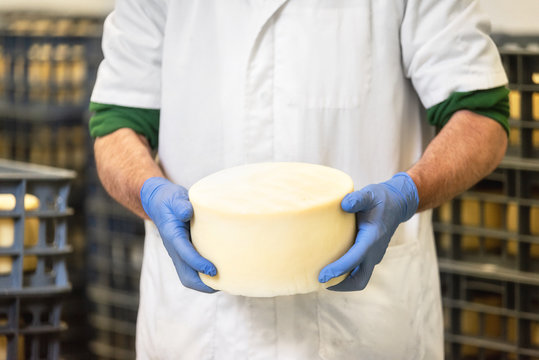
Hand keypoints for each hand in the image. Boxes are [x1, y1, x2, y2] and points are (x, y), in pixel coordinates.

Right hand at [140, 177, 216, 292]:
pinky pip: (192, 271)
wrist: (158, 202)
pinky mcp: (183, 253)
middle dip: (203, 285)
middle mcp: (174, 249)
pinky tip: (220, 275)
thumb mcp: (175, 198)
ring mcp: (178, 253)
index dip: (199, 264)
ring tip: (224, 283)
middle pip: (186, 275)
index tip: (214, 270)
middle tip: (224, 284)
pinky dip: (204, 277)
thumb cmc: (170, 200)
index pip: (185, 254)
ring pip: (188, 276)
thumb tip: (187, 212)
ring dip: (204, 284)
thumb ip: (180, 205)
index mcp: (172, 236)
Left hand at [318, 172, 418, 290]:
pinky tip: (330, 268)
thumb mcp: (370, 194)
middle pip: (359, 280)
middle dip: (340, 285)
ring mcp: (374, 256)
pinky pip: (358, 271)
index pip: (355, 259)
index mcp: (373, 238)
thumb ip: (358, 198)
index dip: (338, 269)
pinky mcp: (370, 256)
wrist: (397, 203)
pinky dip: (345, 274)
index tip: (321, 276)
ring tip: (321, 279)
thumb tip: (343, 204)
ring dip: (342, 282)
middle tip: (319, 282)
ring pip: (359, 278)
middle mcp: (375, 252)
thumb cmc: (380, 199)